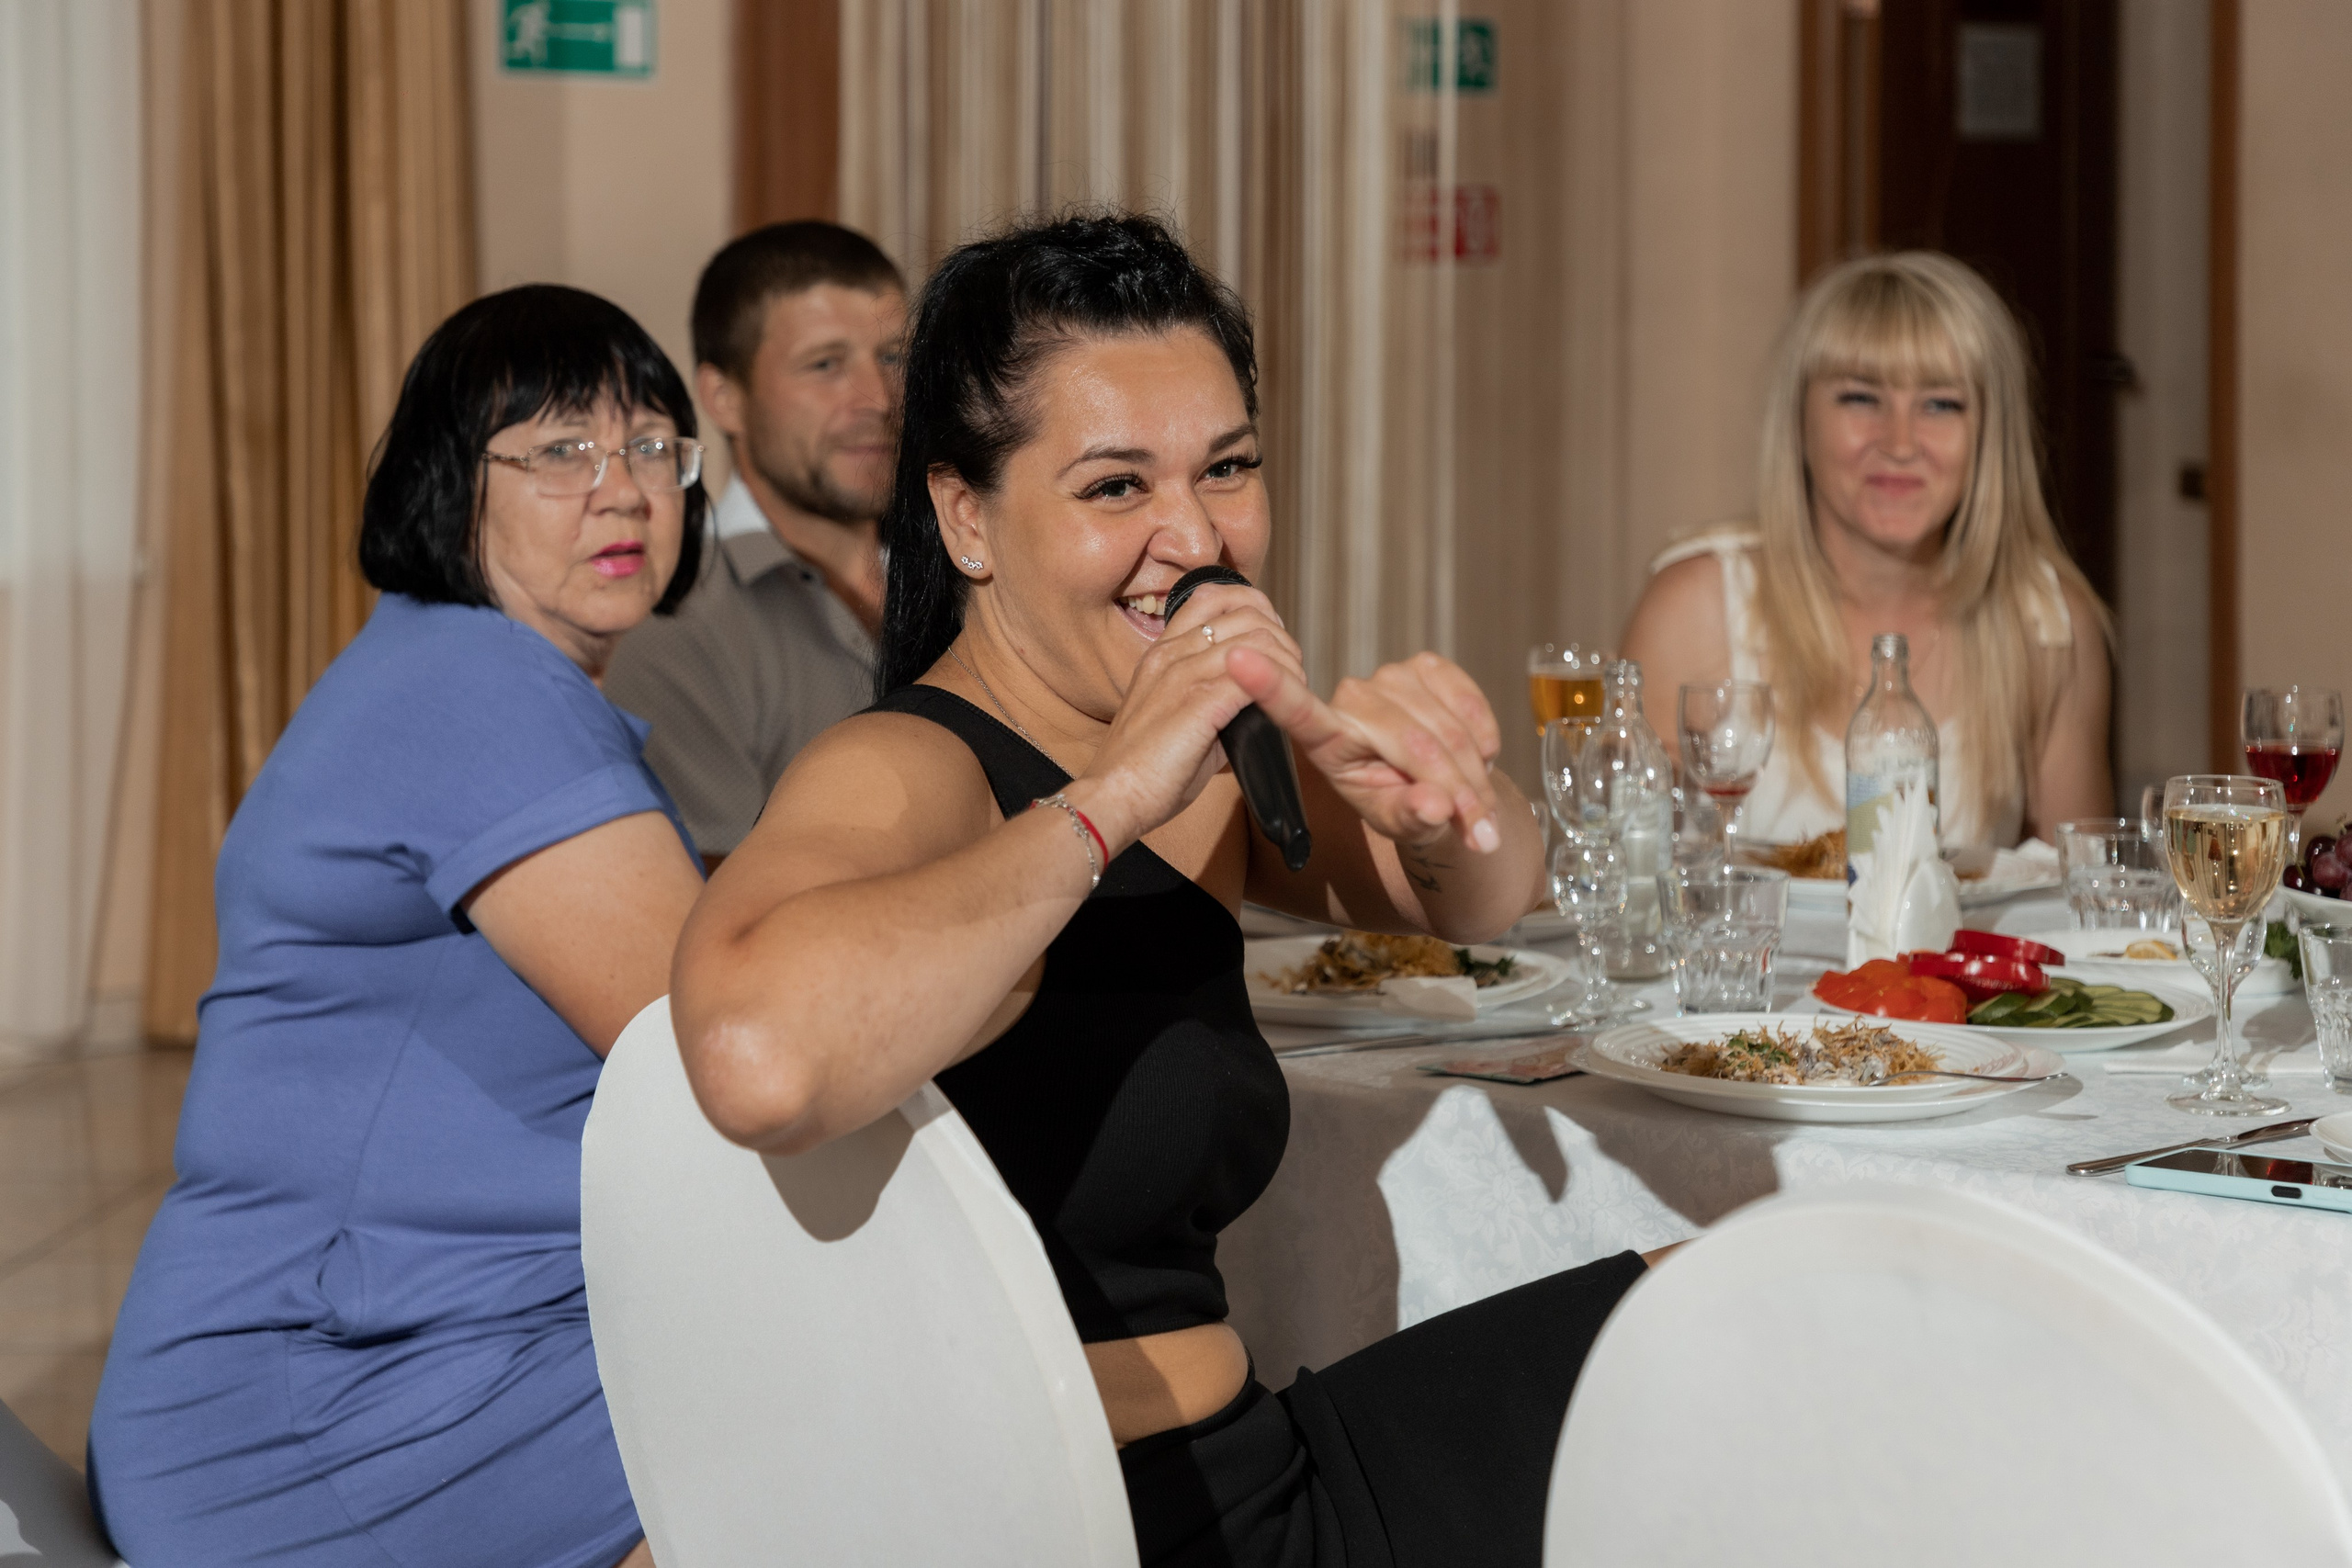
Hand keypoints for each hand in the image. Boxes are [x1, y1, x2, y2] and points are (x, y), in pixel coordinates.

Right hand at [1071, 582, 1309, 847]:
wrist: (1112, 797)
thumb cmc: (1143, 770)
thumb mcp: (1172, 717)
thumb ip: (1205, 697)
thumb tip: (1245, 702)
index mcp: (1161, 652)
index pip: (1213, 597)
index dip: (1254, 609)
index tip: (1271, 641)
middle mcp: (1171, 654)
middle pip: (1245, 611)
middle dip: (1281, 636)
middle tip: (1292, 670)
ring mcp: (1182, 675)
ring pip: (1256, 637)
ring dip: (1287, 660)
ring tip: (1295, 688)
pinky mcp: (1198, 703)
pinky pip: (1255, 673)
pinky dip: (1280, 684)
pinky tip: (1284, 704)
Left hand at [1227, 647, 1504, 852]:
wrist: (1446, 793)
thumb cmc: (1408, 812)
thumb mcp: (1405, 829)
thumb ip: (1414, 818)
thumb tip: (1435, 806)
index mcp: (1326, 742)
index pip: (1295, 712)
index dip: (1270, 688)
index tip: (1236, 660)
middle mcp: (1352, 700)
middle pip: (1411, 741)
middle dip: (1454, 788)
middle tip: (1477, 831)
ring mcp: (1390, 677)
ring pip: (1446, 728)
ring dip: (1473, 773)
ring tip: (1476, 805)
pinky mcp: (1427, 666)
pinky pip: (1468, 702)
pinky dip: (1483, 736)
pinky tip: (1478, 756)